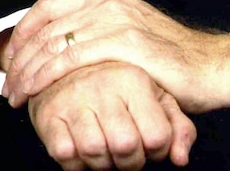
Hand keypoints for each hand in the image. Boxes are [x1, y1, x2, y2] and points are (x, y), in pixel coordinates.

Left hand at [3, 0, 229, 113]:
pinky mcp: (125, 44)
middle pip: (45, 24)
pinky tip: (34, 93)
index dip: (22, 30)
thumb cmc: (167, 59)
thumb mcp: (128, 34)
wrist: (209, 67)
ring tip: (15, 96)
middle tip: (7, 85)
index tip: (10, 58)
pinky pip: (71, 58)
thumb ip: (97, 31)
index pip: (48, 4)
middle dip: (18, 56)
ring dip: (26, 70)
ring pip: (53, 41)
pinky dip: (45, 76)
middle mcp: (110, 1)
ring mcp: (118, 20)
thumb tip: (60, 44)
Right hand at [28, 61, 195, 170]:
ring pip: (95, 152)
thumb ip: (177, 126)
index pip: (157, 136)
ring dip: (103, 163)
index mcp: (134, 79)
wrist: (69, 68)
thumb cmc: (118, 88)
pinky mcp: (49, 114)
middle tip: (128, 153)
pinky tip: (84, 148)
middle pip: (126, 147)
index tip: (150, 145)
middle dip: (130, 161)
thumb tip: (181, 159)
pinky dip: (77, 162)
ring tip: (107, 150)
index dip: (157, 151)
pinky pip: (66, 156)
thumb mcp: (153, 97)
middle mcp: (104, 85)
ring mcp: (74, 98)